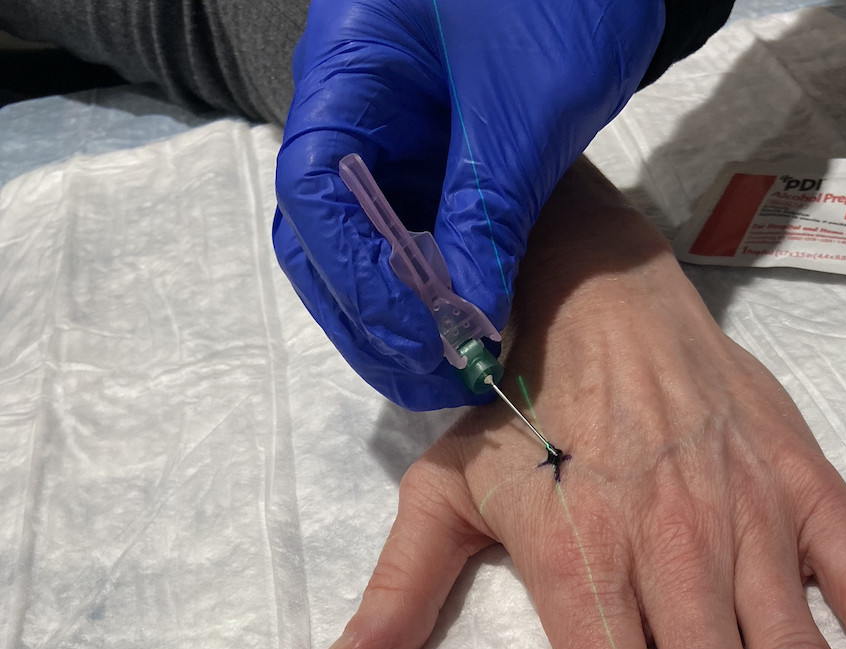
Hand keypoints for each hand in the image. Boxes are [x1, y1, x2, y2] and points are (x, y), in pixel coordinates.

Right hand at [273, 0, 663, 409]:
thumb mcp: (527, 106)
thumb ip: (486, 211)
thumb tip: (460, 321)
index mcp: (349, 67)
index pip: (315, 190)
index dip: (360, 277)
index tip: (420, 339)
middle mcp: (353, 107)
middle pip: (323, 232)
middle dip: (371, 316)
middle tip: (432, 380)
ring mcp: (390, 136)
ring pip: (361, 246)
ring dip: (396, 317)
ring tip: (449, 370)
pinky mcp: (434, 160)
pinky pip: (412, 237)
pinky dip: (432, 291)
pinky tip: (464, 328)